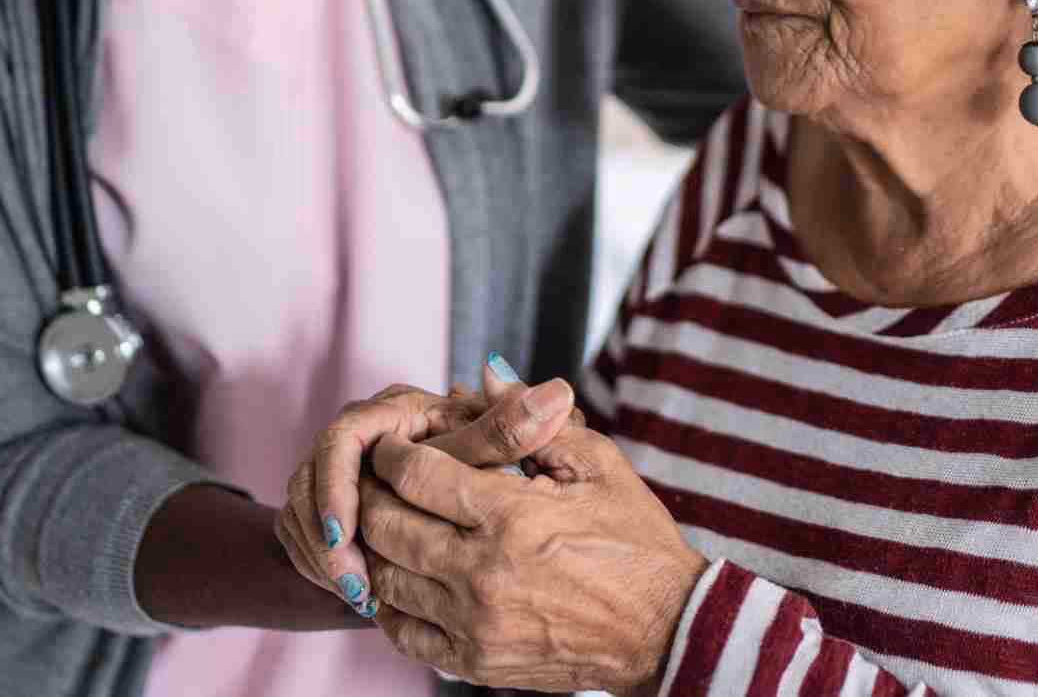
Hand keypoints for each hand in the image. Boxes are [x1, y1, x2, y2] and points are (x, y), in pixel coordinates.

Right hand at [273, 368, 575, 618]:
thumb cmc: (489, 470)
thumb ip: (517, 430)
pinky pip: (302, 534)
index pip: (343, 438)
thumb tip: (555, 394)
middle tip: (355, 582)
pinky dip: (322, 566)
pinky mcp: (323, 502)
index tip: (347, 533)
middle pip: (313, 478)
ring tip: (360, 595)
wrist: (468, 506)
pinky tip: (356, 595)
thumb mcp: (501, 453)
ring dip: (325, 557)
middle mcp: (359, 433)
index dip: (337, 487)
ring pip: (302, 510)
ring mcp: (335, 468)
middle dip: (328, 535)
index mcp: (395, 410)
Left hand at [358, 420, 709, 692]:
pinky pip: (405, 635)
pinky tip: (405, 581)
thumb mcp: (597, 465)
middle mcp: (484, 573)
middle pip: (387, 525)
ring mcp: (476, 624)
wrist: (666, 630)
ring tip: (387, 524)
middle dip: (371, 493)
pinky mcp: (477, 663)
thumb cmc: (635, 540)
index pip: (417, 474)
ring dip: (377, 548)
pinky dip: (392, 606)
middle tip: (374, 478)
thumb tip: (485, 374)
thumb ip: (532, 421)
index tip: (392, 444)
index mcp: (512, 516)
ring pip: (387, 579)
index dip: (393, 452)